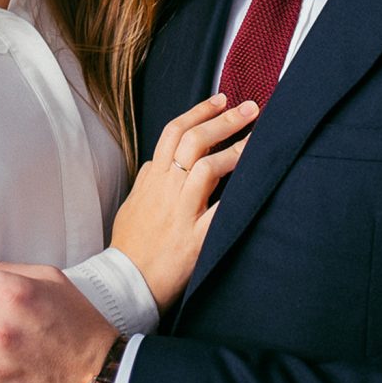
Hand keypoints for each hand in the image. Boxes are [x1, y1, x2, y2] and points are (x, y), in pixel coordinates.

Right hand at [110, 93, 255, 310]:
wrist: (124, 283)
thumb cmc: (129, 245)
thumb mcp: (132, 203)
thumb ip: (146, 181)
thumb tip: (156, 163)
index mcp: (152, 178)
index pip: (174, 132)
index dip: (199, 112)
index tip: (220, 99)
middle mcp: (166, 189)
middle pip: (193, 141)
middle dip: (224, 120)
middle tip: (249, 107)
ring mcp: (180, 212)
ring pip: (206, 168)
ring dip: (234, 150)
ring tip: (257, 138)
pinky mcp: (194, 239)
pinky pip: (218, 212)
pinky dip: (237, 195)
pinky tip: (256, 182)